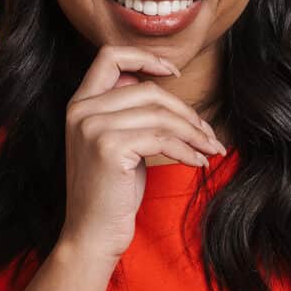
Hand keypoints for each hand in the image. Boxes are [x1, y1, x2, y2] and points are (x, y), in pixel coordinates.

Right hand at [57, 45, 224, 260]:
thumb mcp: (115, 141)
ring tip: (210, 148)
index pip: (110, 57)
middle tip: (208, 133)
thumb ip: (127, 111)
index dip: (145, 57)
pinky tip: (198, 162)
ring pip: (160, 114)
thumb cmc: (111, 190)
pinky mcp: (110, 147)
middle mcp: (81, 110)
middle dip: (186, 111)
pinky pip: (163, 138)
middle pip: (148, 90)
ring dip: (194, 132)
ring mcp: (93, 127)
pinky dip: (188, 150)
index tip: (173, 73)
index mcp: (79, 103)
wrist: (91, 234)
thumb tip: (164, 84)